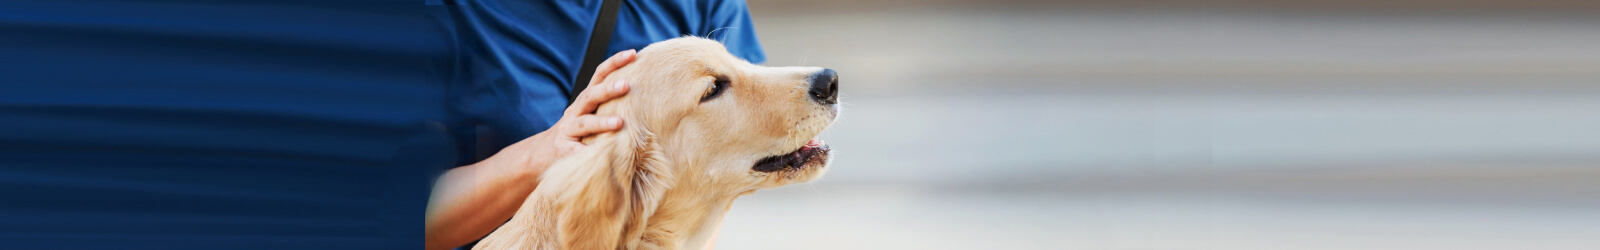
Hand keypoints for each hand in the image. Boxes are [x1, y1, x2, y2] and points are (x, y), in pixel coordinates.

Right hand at [519, 49, 636, 172]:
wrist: (544, 152)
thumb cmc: (579, 132)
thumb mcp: (592, 113)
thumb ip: (611, 103)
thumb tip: (645, 87)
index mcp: (586, 100)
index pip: (600, 76)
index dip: (614, 62)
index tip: (633, 53)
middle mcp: (576, 111)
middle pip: (590, 96)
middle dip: (608, 90)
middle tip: (627, 85)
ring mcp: (568, 130)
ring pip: (584, 123)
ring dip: (601, 122)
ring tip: (619, 123)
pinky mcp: (564, 150)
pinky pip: (576, 151)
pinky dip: (587, 153)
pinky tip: (600, 155)